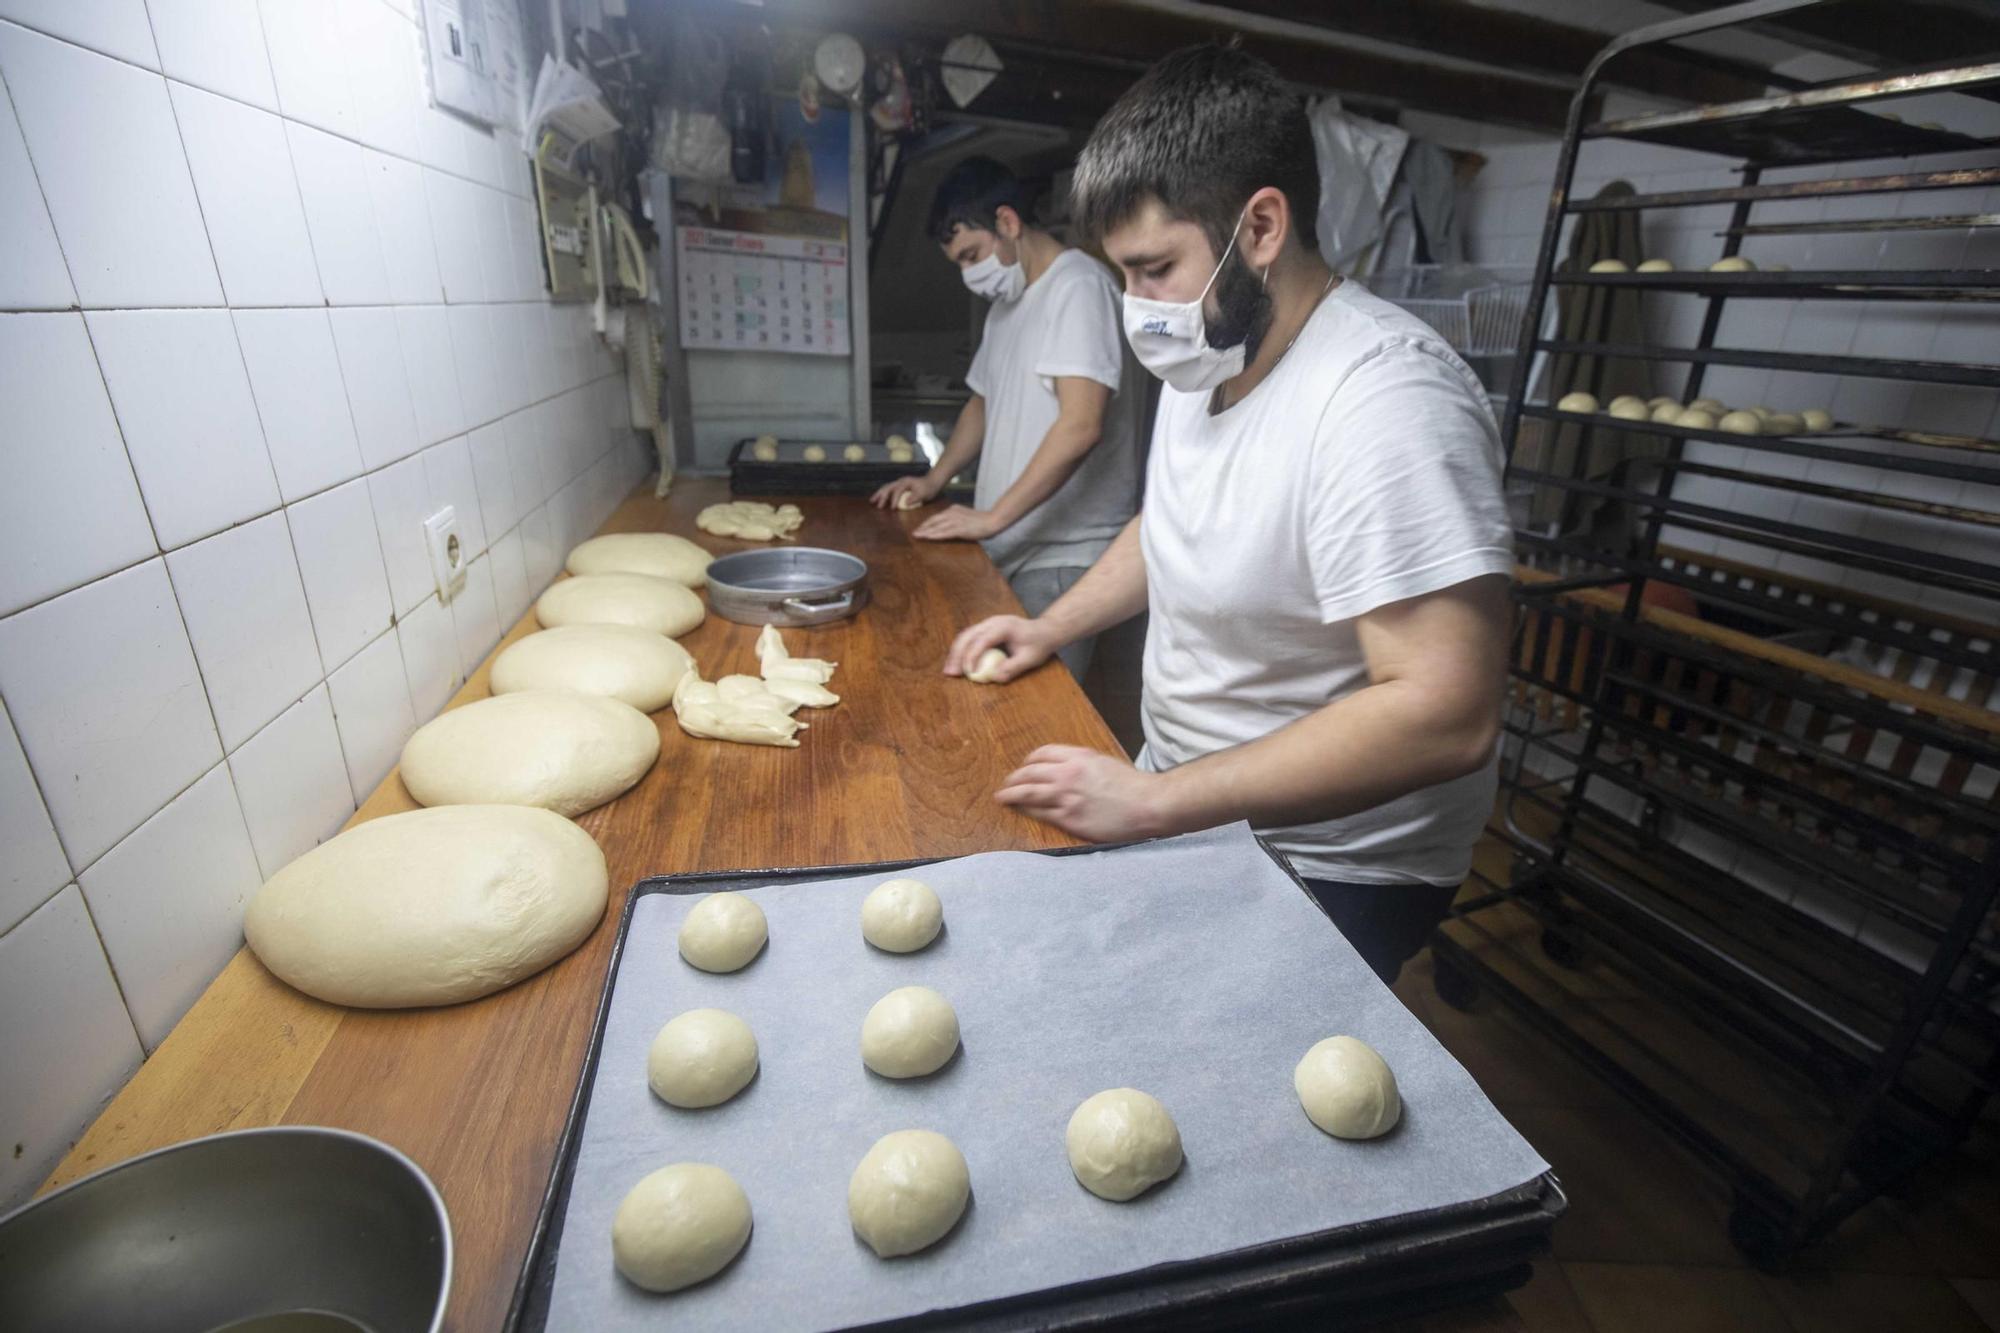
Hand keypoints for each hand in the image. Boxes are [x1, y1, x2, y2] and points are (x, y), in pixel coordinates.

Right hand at [871, 474, 936, 509]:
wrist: (932, 481)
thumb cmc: (929, 487)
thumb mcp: (924, 493)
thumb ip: (915, 497)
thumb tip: (906, 503)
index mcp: (906, 482)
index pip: (897, 490)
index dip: (894, 499)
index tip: (893, 509)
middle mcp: (900, 481)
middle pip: (888, 488)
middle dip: (882, 496)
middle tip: (877, 506)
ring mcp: (899, 483)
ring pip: (886, 488)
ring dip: (879, 494)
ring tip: (872, 501)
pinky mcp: (899, 486)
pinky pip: (889, 490)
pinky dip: (883, 495)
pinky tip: (879, 500)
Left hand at [914, 504, 1002, 541]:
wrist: (992, 520)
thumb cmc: (980, 520)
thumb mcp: (964, 515)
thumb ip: (955, 517)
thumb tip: (946, 523)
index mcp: (953, 509)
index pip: (936, 516)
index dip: (926, 523)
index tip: (919, 528)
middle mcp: (952, 513)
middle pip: (933, 520)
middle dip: (923, 527)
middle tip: (913, 533)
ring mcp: (956, 521)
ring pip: (937, 527)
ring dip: (926, 532)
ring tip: (917, 536)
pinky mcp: (960, 529)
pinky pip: (944, 533)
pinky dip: (935, 535)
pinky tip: (928, 538)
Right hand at [943, 615, 1058, 679]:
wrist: (1044, 631)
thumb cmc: (1039, 644)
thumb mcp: (1030, 658)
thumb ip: (1013, 667)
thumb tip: (995, 677)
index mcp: (1004, 626)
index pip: (982, 640)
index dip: (972, 655)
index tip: (968, 672)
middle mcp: (992, 622)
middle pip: (968, 636)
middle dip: (957, 655)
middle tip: (950, 673)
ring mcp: (987, 624)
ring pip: (965, 636)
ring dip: (955, 653)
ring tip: (949, 670)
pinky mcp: (985, 629)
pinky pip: (969, 638)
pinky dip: (961, 651)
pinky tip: (957, 663)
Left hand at [995, 745, 1169, 841]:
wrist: (1148, 804)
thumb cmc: (1132, 786)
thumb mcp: (1104, 763)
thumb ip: (1082, 764)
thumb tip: (1066, 770)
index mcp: (1078, 756)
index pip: (1042, 753)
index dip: (1029, 761)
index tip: (1025, 768)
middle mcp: (1068, 773)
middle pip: (1029, 772)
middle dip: (1014, 777)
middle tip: (1007, 784)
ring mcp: (1066, 796)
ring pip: (1027, 792)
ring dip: (1010, 793)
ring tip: (1002, 797)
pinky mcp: (1068, 818)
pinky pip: (1038, 812)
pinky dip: (1025, 810)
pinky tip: (1019, 811)